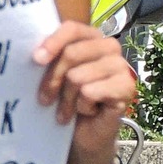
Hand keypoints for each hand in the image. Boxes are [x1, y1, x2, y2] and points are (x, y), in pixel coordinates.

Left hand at [34, 21, 136, 150]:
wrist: (85, 134)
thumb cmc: (68, 101)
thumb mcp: (55, 76)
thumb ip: (50, 59)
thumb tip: (37, 55)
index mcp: (92, 38)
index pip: (73, 29)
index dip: (53, 42)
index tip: (36, 60)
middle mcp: (110, 47)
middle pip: (71, 53)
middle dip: (53, 80)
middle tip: (45, 99)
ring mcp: (121, 67)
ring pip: (78, 76)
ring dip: (66, 99)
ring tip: (67, 110)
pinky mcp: (126, 87)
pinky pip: (90, 92)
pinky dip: (82, 107)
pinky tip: (88, 111)